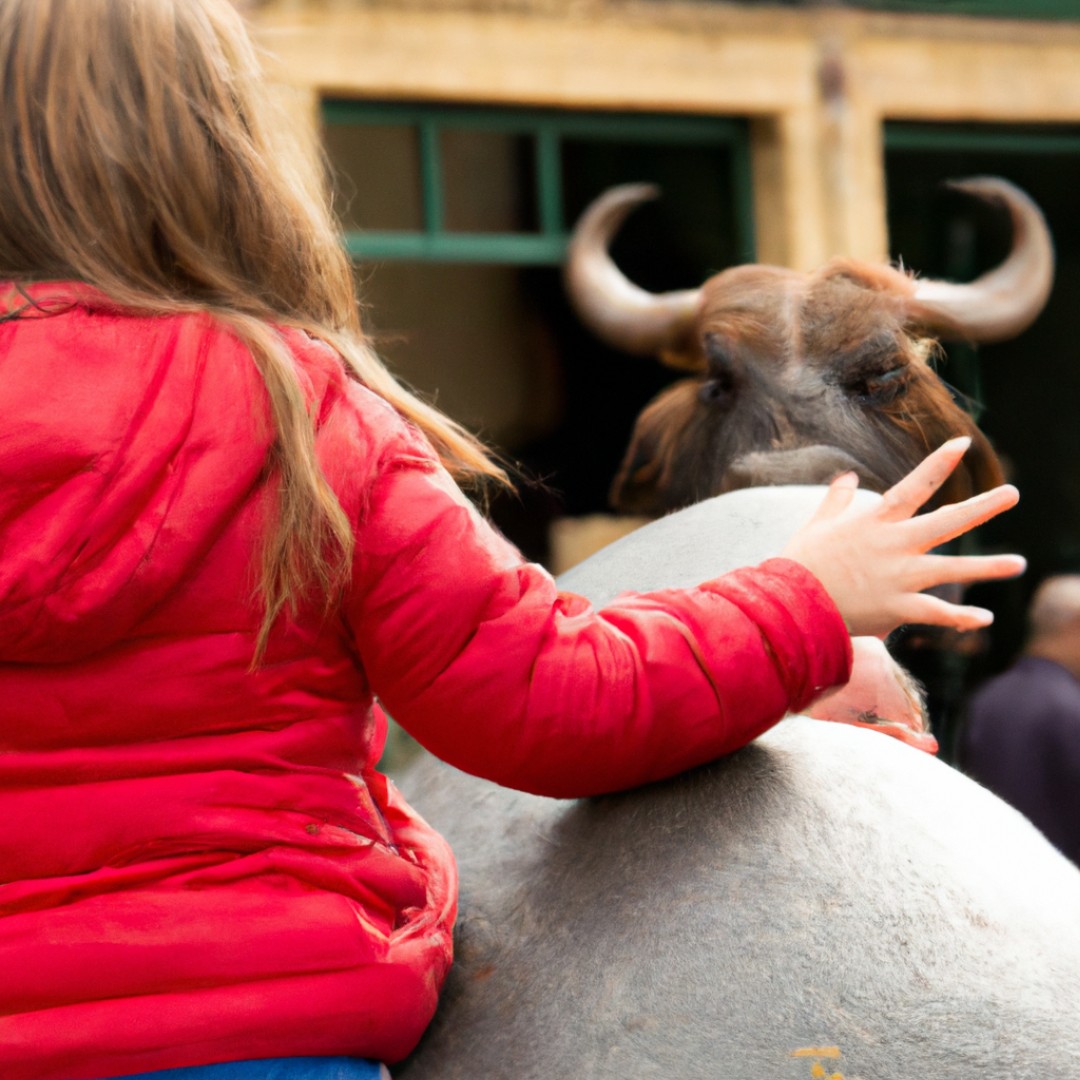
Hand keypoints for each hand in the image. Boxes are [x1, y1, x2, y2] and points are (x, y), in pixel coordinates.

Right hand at [780, 436, 1025, 638]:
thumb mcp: (817, 526)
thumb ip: (836, 501)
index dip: (938, 464)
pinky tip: (985, 619)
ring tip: (1018, 564)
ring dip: (987, 567)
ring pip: (952, 569)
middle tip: (1013, 494)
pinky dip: (961, 618)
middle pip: (947, 522)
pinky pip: (936, 613)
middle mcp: (893, 545)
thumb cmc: (800, 562)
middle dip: (983, 507)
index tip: (962, 444)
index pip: (913, 486)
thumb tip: (846, 477)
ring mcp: (898, 577)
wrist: (790, 603)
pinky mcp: (897, 607)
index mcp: (874, 522)